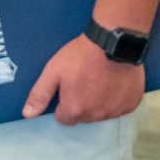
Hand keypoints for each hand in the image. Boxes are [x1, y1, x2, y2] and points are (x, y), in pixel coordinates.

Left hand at [21, 33, 143, 125]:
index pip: (64, 118)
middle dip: (82, 103)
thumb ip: (40, 94)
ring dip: (99, 101)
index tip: (68, 87)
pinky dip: (116, 98)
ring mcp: (116, 110)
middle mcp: (97, 115)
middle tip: (84, 80)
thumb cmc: (81, 55)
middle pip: (84, 116)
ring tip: (99, 78)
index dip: (64, 103)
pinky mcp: (131, 103)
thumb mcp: (53, 71)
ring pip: (102, 113)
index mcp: (76, 110)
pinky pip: (120, 107)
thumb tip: (28, 115)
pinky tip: (114, 81)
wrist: (114, 41)